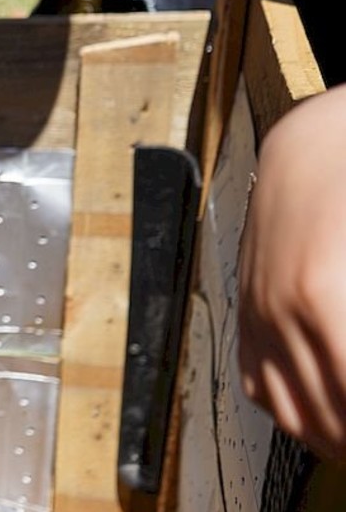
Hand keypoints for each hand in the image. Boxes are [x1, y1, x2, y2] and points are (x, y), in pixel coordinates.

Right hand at [239, 84, 345, 462]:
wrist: (313, 144)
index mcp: (323, 300)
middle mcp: (281, 314)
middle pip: (327, 415)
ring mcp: (257, 314)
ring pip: (290, 411)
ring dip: (328, 432)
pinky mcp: (247, 311)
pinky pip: (258, 383)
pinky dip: (289, 411)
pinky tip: (318, 411)